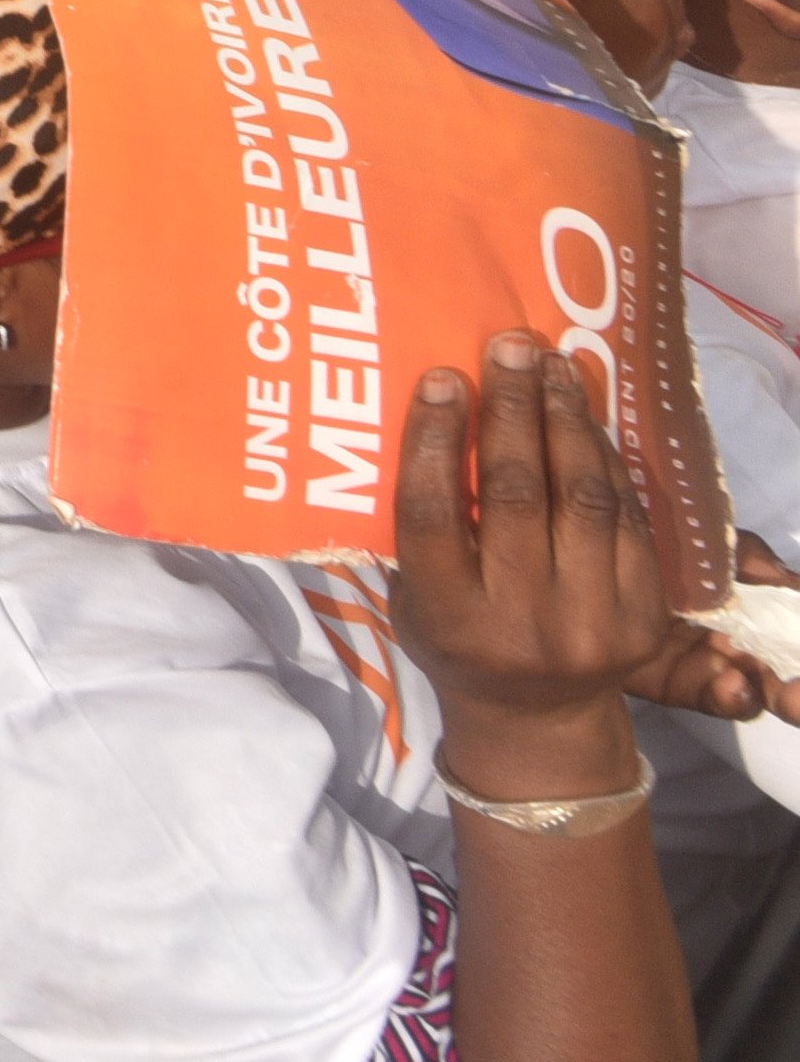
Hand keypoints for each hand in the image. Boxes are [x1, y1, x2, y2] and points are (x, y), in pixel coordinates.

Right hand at [397, 331, 671, 778]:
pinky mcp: (644, 616)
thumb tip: (439, 414)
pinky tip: (585, 419)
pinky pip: (625, 517)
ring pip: (579, 497)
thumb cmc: (458, 639)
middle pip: (513, 494)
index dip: (435, 439)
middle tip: (509, 347)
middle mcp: (521, 622)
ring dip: (565, 420)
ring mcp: (590, 621)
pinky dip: (605, 460)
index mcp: (449, 618)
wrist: (536, 714)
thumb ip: (424, 528)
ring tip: (551, 368)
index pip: (434, 514)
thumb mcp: (416, 596)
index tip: (443, 378)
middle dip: (510, 409)